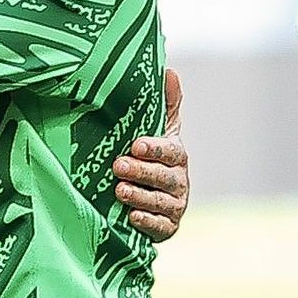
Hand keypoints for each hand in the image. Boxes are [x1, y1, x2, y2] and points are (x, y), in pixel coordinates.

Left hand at [112, 81, 191, 241]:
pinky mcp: (167, 228)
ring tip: (119, 191)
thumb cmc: (151, 159)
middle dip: (142, 171)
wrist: (152, 200)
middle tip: (118, 165)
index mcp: (176, 156)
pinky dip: (146, 222)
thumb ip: (166, 105)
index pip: (169, 150)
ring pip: (160, 202)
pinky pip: (160, 227)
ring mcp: (174, 206)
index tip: (135, 144)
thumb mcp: (159, 131)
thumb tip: (169, 70)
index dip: (154, 148)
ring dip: (140, 196)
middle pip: (163, 177)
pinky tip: (131, 217)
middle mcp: (179, 181)